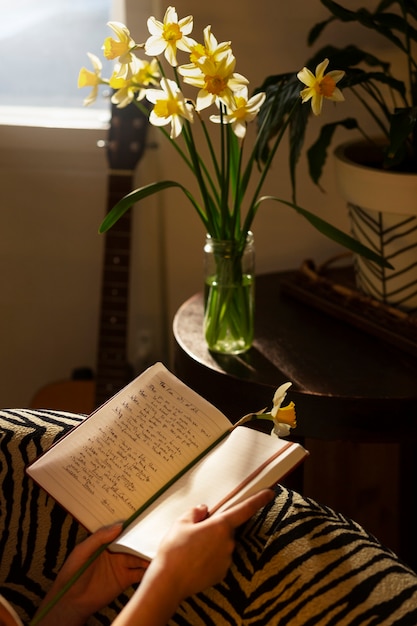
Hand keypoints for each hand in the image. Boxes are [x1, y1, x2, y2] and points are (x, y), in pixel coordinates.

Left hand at [36, 524, 148, 625]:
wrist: (71, 601)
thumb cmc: (72, 573)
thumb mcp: (82, 551)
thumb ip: (99, 538)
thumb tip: (119, 526)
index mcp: (105, 542)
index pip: (122, 532)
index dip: (132, 527)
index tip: (144, 520)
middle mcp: (116, 552)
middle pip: (133, 544)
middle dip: (143, 540)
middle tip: (156, 535)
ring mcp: (121, 566)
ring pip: (138, 558)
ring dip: (147, 555)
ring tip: (159, 551)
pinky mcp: (125, 580)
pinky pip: (139, 574)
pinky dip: (147, 570)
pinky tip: (154, 567)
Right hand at [112, 488, 273, 625]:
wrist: (168, 582)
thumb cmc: (173, 550)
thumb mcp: (181, 523)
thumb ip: (195, 512)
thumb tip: (203, 510)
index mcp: (220, 526)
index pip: (244, 510)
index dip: (258, 500)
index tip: (270, 493)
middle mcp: (228, 543)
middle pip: (226, 529)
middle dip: (215, 528)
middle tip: (194, 534)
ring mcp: (226, 560)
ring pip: (222, 545)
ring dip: (211, 544)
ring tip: (190, 550)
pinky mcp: (222, 574)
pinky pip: (219, 560)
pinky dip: (209, 558)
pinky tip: (194, 562)